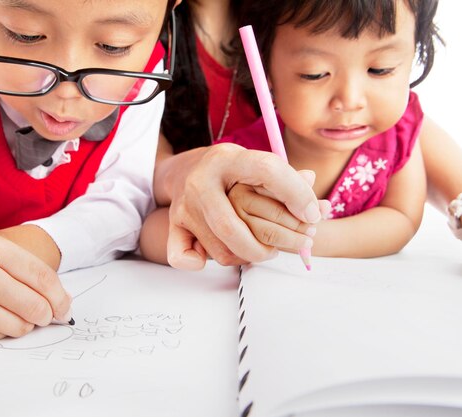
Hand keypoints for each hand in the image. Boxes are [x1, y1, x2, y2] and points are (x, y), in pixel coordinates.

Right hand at [0, 235, 71, 346]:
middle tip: (43, 316)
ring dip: (21, 324)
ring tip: (3, 311)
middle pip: (35, 304)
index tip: (65, 307)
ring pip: (19, 325)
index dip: (59, 296)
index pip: (41, 276)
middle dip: (45, 315)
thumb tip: (63, 302)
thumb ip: (25, 272)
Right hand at [167, 143, 328, 268]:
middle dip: (270, 244)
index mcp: (226, 160)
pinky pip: (183, 257)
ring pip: (220, 250)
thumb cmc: (229, 172)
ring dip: (248, 256)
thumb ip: (289, 182)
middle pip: (233, 227)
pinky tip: (221, 252)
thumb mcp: (256, 164)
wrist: (184, 170)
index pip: (266, 171)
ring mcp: (183, 207)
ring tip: (263, 248)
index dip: (295, 194)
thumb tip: (319, 208)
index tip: (313, 214)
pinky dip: (201, 262)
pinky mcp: (174, 226)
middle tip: (291, 245)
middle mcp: (200, 183)